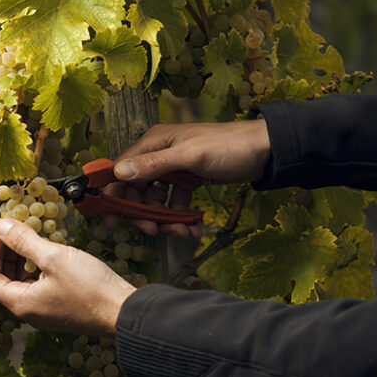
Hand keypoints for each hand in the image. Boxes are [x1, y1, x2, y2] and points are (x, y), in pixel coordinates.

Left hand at [0, 218, 136, 335]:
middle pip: (5, 281)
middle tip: (15, 232)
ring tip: (32, 238)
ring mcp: (46, 312)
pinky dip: (39, 268)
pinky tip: (50, 252)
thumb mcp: (53, 257)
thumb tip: (0, 226)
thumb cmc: (90, 287)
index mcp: (21, 304)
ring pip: (23, 283)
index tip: (2, 233)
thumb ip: (23, 241)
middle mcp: (30, 312)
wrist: (124, 311)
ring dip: (23, 260)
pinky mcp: (61, 308)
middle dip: (6, 255)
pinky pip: (40, 287)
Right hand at [105, 120, 270, 237]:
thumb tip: (120, 172)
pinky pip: (175, 204)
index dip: (113, 194)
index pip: (121, 170)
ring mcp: (174, 169)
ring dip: (165, 220)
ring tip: (183, 233)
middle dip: (143, 213)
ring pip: (156, 201)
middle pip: (137, 190)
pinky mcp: (188, 181)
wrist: (266, 150)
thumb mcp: (190, 156)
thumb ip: (155, 164)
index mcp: (154, 142)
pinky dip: (181, 218)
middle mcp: (159, 155)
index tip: (110, 218)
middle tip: (152, 231)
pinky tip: (193, 229)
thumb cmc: (229, 147)